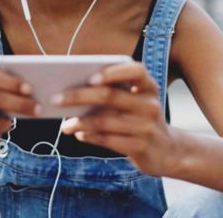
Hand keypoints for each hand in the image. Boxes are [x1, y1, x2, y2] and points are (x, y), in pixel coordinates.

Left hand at [55, 62, 175, 175]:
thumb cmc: (141, 119)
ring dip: (79, 122)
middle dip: (79, 96)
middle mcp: (150, 105)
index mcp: (149, 87)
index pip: (136, 71)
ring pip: (104, 121)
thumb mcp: (137, 102)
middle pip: (110, 96)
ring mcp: (146, 127)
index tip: (90, 77)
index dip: (113, 73)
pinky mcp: (140, 147)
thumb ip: (114, 93)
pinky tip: (79, 133)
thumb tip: (73, 90)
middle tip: (55, 98)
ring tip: (64, 124)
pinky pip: (107, 139)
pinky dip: (89, 136)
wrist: (167, 151)